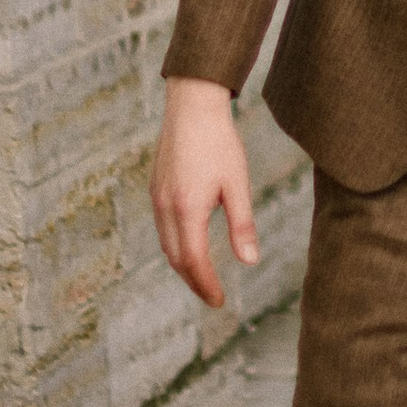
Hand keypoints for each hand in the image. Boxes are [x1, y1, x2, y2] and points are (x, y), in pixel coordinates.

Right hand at [153, 76, 258, 307]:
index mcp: (187, 209)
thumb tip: (250, 262)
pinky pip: (163, 228)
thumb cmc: (220, 143)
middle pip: (177, 258)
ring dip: (184, 265)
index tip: (219, 301)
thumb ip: (242, 225)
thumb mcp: (238, 184)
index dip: (206, 285)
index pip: (194, 261)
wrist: (192, 105)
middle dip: (194, 281)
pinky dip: (176, 245)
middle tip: (212, 296)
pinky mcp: (156, 188)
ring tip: (203, 277)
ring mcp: (157, 197)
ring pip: (167, 244)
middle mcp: (166, 207)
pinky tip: (190, 244)